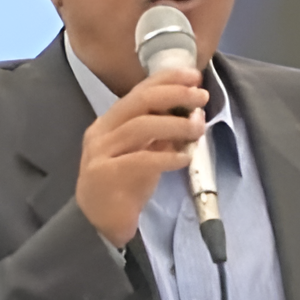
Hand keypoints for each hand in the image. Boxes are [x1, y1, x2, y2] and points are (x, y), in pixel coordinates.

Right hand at [76, 68, 207, 248]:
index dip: (168, 79)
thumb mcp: (143, 152)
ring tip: (198, 127)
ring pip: (140, 127)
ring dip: (175, 124)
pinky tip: (184, 158)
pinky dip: (166, 157)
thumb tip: (191, 112)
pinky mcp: (106, 175)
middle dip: (175, 94)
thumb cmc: (123, 185)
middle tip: (201, 97)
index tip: (194, 76)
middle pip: (139, 101)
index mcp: (110, 121)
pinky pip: (140, 160)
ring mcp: (101, 153)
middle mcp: (102, 132)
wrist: (98, 224)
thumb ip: (159, 133)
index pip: (139, 91)